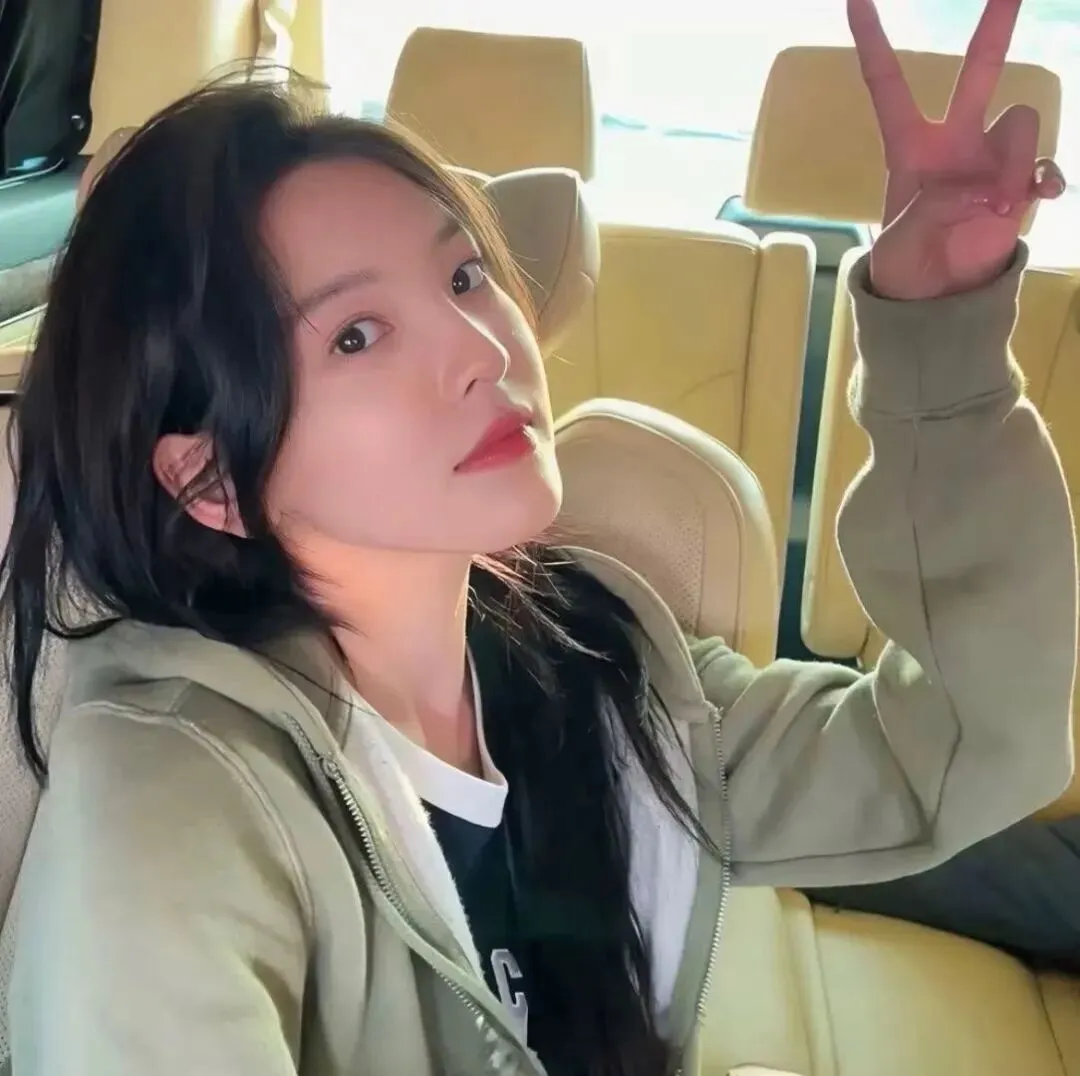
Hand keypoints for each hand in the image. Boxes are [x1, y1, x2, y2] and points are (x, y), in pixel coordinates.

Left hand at [849, 0, 1066, 299]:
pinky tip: (1039, 201)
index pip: (886, 84)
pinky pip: (1046, 164)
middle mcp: (954, 142)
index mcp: (908, 148)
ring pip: (1022, 122)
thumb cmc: (902, 269)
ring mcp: (991, 160)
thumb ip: (929, 212)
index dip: (873, 40)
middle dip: (997, 23)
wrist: (934, 302)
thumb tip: (976, 193)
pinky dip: (1046, 180)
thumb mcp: (898, 244)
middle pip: (979, 70)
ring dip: (1014, 166)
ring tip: (995, 210)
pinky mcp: (1021, 185)